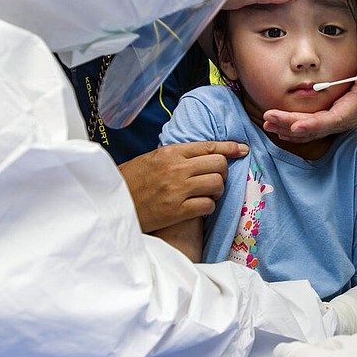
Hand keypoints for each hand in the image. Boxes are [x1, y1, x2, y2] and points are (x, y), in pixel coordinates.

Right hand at [118, 141, 248, 232]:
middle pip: (218, 164)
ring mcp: (177, 190)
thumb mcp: (152, 159)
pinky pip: (207, 205)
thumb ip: (176, 155)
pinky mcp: (177, 211)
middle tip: (215, 179)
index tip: (243, 149)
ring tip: (207, 194)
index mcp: (170, 152)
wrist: (113, 203)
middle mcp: (176, 168)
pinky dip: (208, 207)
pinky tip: (199, 207)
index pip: (209, 146)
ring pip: (217, 184)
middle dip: (222, 172)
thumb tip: (203, 152)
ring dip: (217, 191)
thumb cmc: (132, 181)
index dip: (230, 148)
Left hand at [263, 61, 356, 142]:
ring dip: (286, 129)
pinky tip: (279, 129)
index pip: (329, 121)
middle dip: (289, 124)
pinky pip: (309, 131)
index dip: (311, 125)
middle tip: (268, 118)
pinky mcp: (328, 122)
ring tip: (268, 124)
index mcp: (350, 111)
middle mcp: (340, 121)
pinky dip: (293, 131)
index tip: (294, 126)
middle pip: (312, 128)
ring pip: (308, 132)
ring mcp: (333, 124)